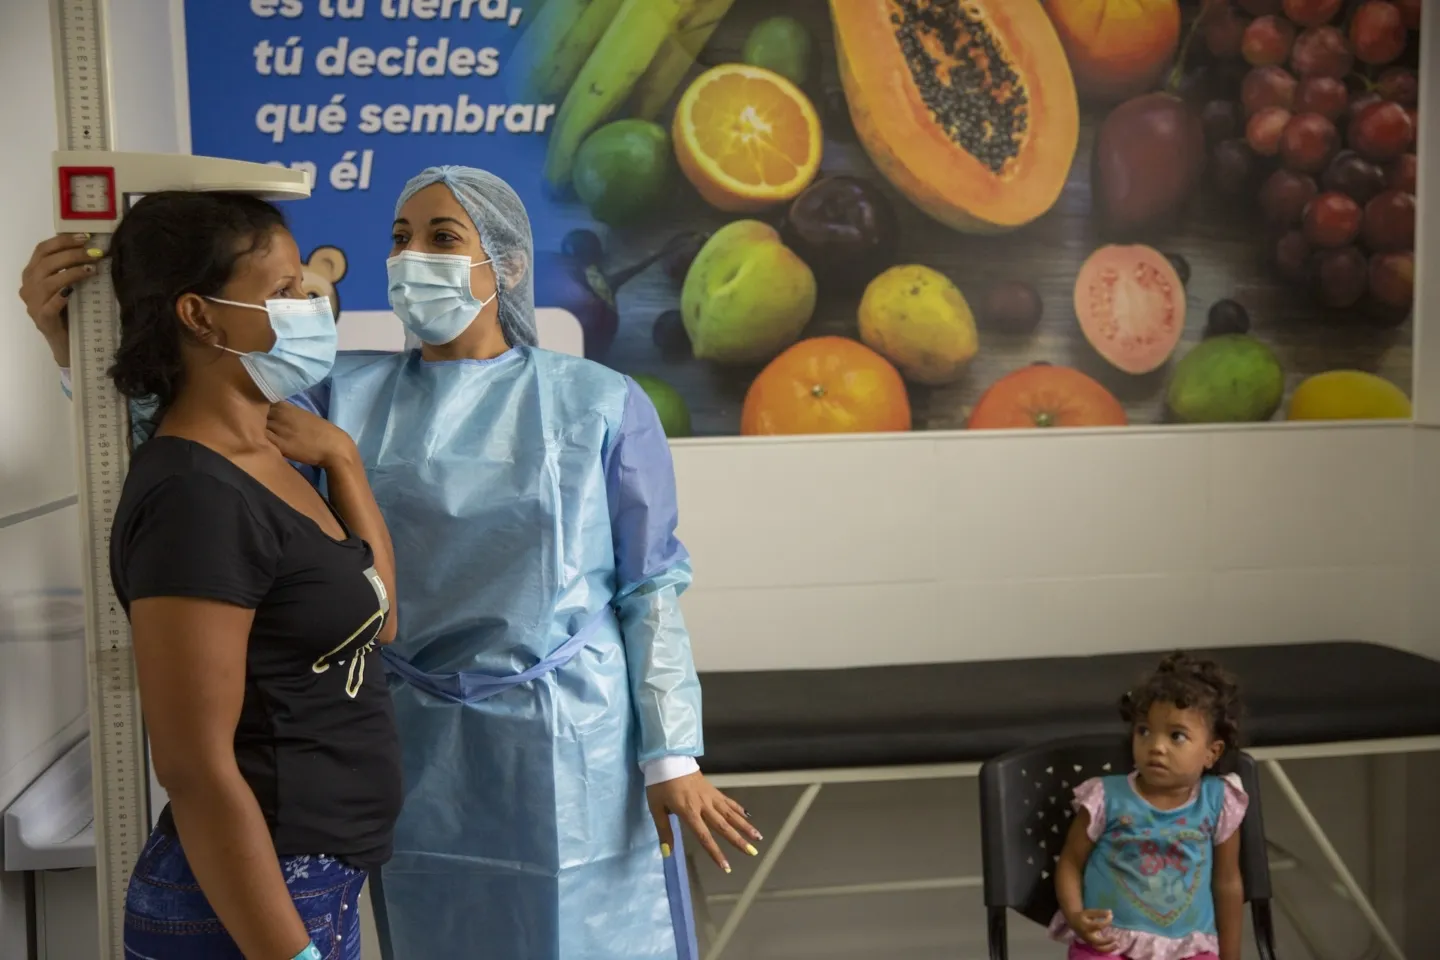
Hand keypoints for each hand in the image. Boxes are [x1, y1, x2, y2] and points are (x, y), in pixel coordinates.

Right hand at [19, 234, 102, 364]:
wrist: (64, 341)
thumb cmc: (67, 310)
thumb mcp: (66, 285)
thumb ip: (69, 269)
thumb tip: (92, 249)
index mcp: (32, 274)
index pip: (42, 250)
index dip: (62, 241)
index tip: (85, 237)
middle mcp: (28, 286)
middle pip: (46, 263)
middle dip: (72, 255)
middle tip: (94, 254)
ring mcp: (33, 304)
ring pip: (49, 282)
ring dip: (72, 273)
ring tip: (92, 270)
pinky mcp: (42, 320)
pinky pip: (50, 305)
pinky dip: (61, 297)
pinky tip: (73, 291)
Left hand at [266, 402, 355, 468]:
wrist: (334, 447)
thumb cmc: (323, 432)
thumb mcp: (303, 416)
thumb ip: (287, 415)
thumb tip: (274, 420)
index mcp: (285, 406)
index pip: (262, 406)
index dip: (261, 414)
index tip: (262, 421)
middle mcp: (279, 415)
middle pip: (257, 416)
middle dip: (257, 422)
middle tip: (260, 431)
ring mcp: (277, 429)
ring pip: (257, 428)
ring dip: (258, 433)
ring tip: (259, 439)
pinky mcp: (278, 444)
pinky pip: (262, 440)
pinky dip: (260, 442)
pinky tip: (263, 446)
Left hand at [646, 773, 761, 872]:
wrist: (668, 758)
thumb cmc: (660, 785)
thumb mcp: (656, 808)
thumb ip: (664, 831)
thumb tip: (667, 853)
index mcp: (689, 812)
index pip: (705, 837)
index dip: (716, 853)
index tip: (726, 867)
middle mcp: (703, 806)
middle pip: (724, 826)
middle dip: (738, 841)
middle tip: (752, 853)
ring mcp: (710, 797)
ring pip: (730, 814)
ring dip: (745, 826)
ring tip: (758, 837)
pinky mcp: (713, 790)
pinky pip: (728, 801)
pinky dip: (738, 809)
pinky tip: (748, 815)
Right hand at [1067, 908, 1117, 953]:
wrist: (1073, 922)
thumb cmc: (1083, 916)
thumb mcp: (1089, 912)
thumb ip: (1099, 912)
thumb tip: (1110, 913)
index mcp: (1086, 926)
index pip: (1098, 926)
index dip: (1106, 921)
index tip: (1111, 916)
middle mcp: (1087, 936)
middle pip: (1097, 941)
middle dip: (1107, 940)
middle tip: (1115, 937)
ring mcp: (1089, 941)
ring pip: (1099, 948)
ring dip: (1108, 948)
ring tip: (1117, 944)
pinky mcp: (1091, 944)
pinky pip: (1100, 949)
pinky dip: (1107, 949)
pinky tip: (1114, 945)